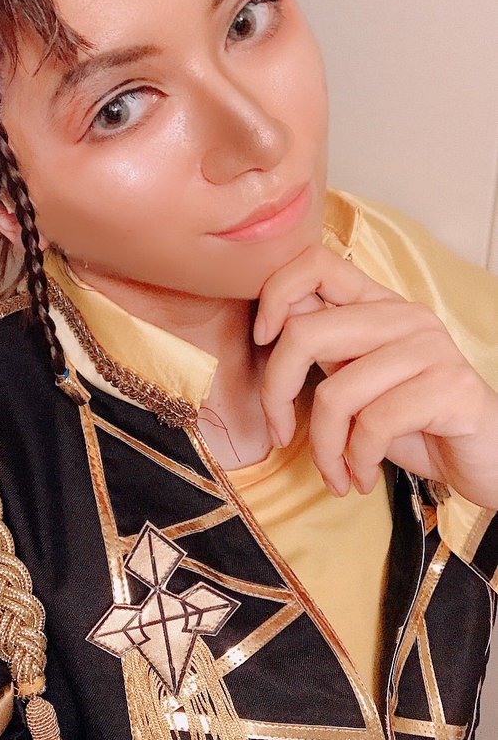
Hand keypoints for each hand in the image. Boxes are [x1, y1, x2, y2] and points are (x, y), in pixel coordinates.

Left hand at [252, 244, 497, 505]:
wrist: (488, 461)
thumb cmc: (416, 424)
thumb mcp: (359, 381)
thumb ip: (324, 351)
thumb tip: (267, 332)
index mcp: (378, 304)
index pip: (316, 263)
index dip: (275, 296)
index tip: (263, 341)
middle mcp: (404, 316)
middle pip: (305, 333)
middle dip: (275, 393)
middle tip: (281, 434)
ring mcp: (431, 348)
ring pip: (335, 393)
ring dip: (324, 449)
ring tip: (337, 473)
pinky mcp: (451, 387)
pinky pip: (373, 425)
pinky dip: (357, 461)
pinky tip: (363, 476)